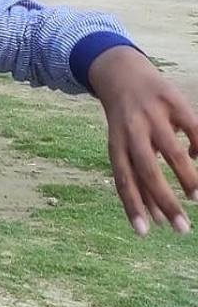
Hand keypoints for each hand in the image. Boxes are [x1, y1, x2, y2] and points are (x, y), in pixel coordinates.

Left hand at [89, 46, 197, 234]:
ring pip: (172, 152)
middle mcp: (131, 131)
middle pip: (147, 171)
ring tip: (196, 197)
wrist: (121, 73)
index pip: (122, 181)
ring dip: (187, 177)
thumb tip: (154, 219)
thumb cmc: (126, 122)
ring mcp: (152, 116)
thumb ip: (138, 180)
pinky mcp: (172, 101)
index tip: (145, 233)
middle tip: (182, 228)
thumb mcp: (124, 147)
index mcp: (116, 145)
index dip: (133, 207)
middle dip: (165, 202)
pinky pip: (192, 128)